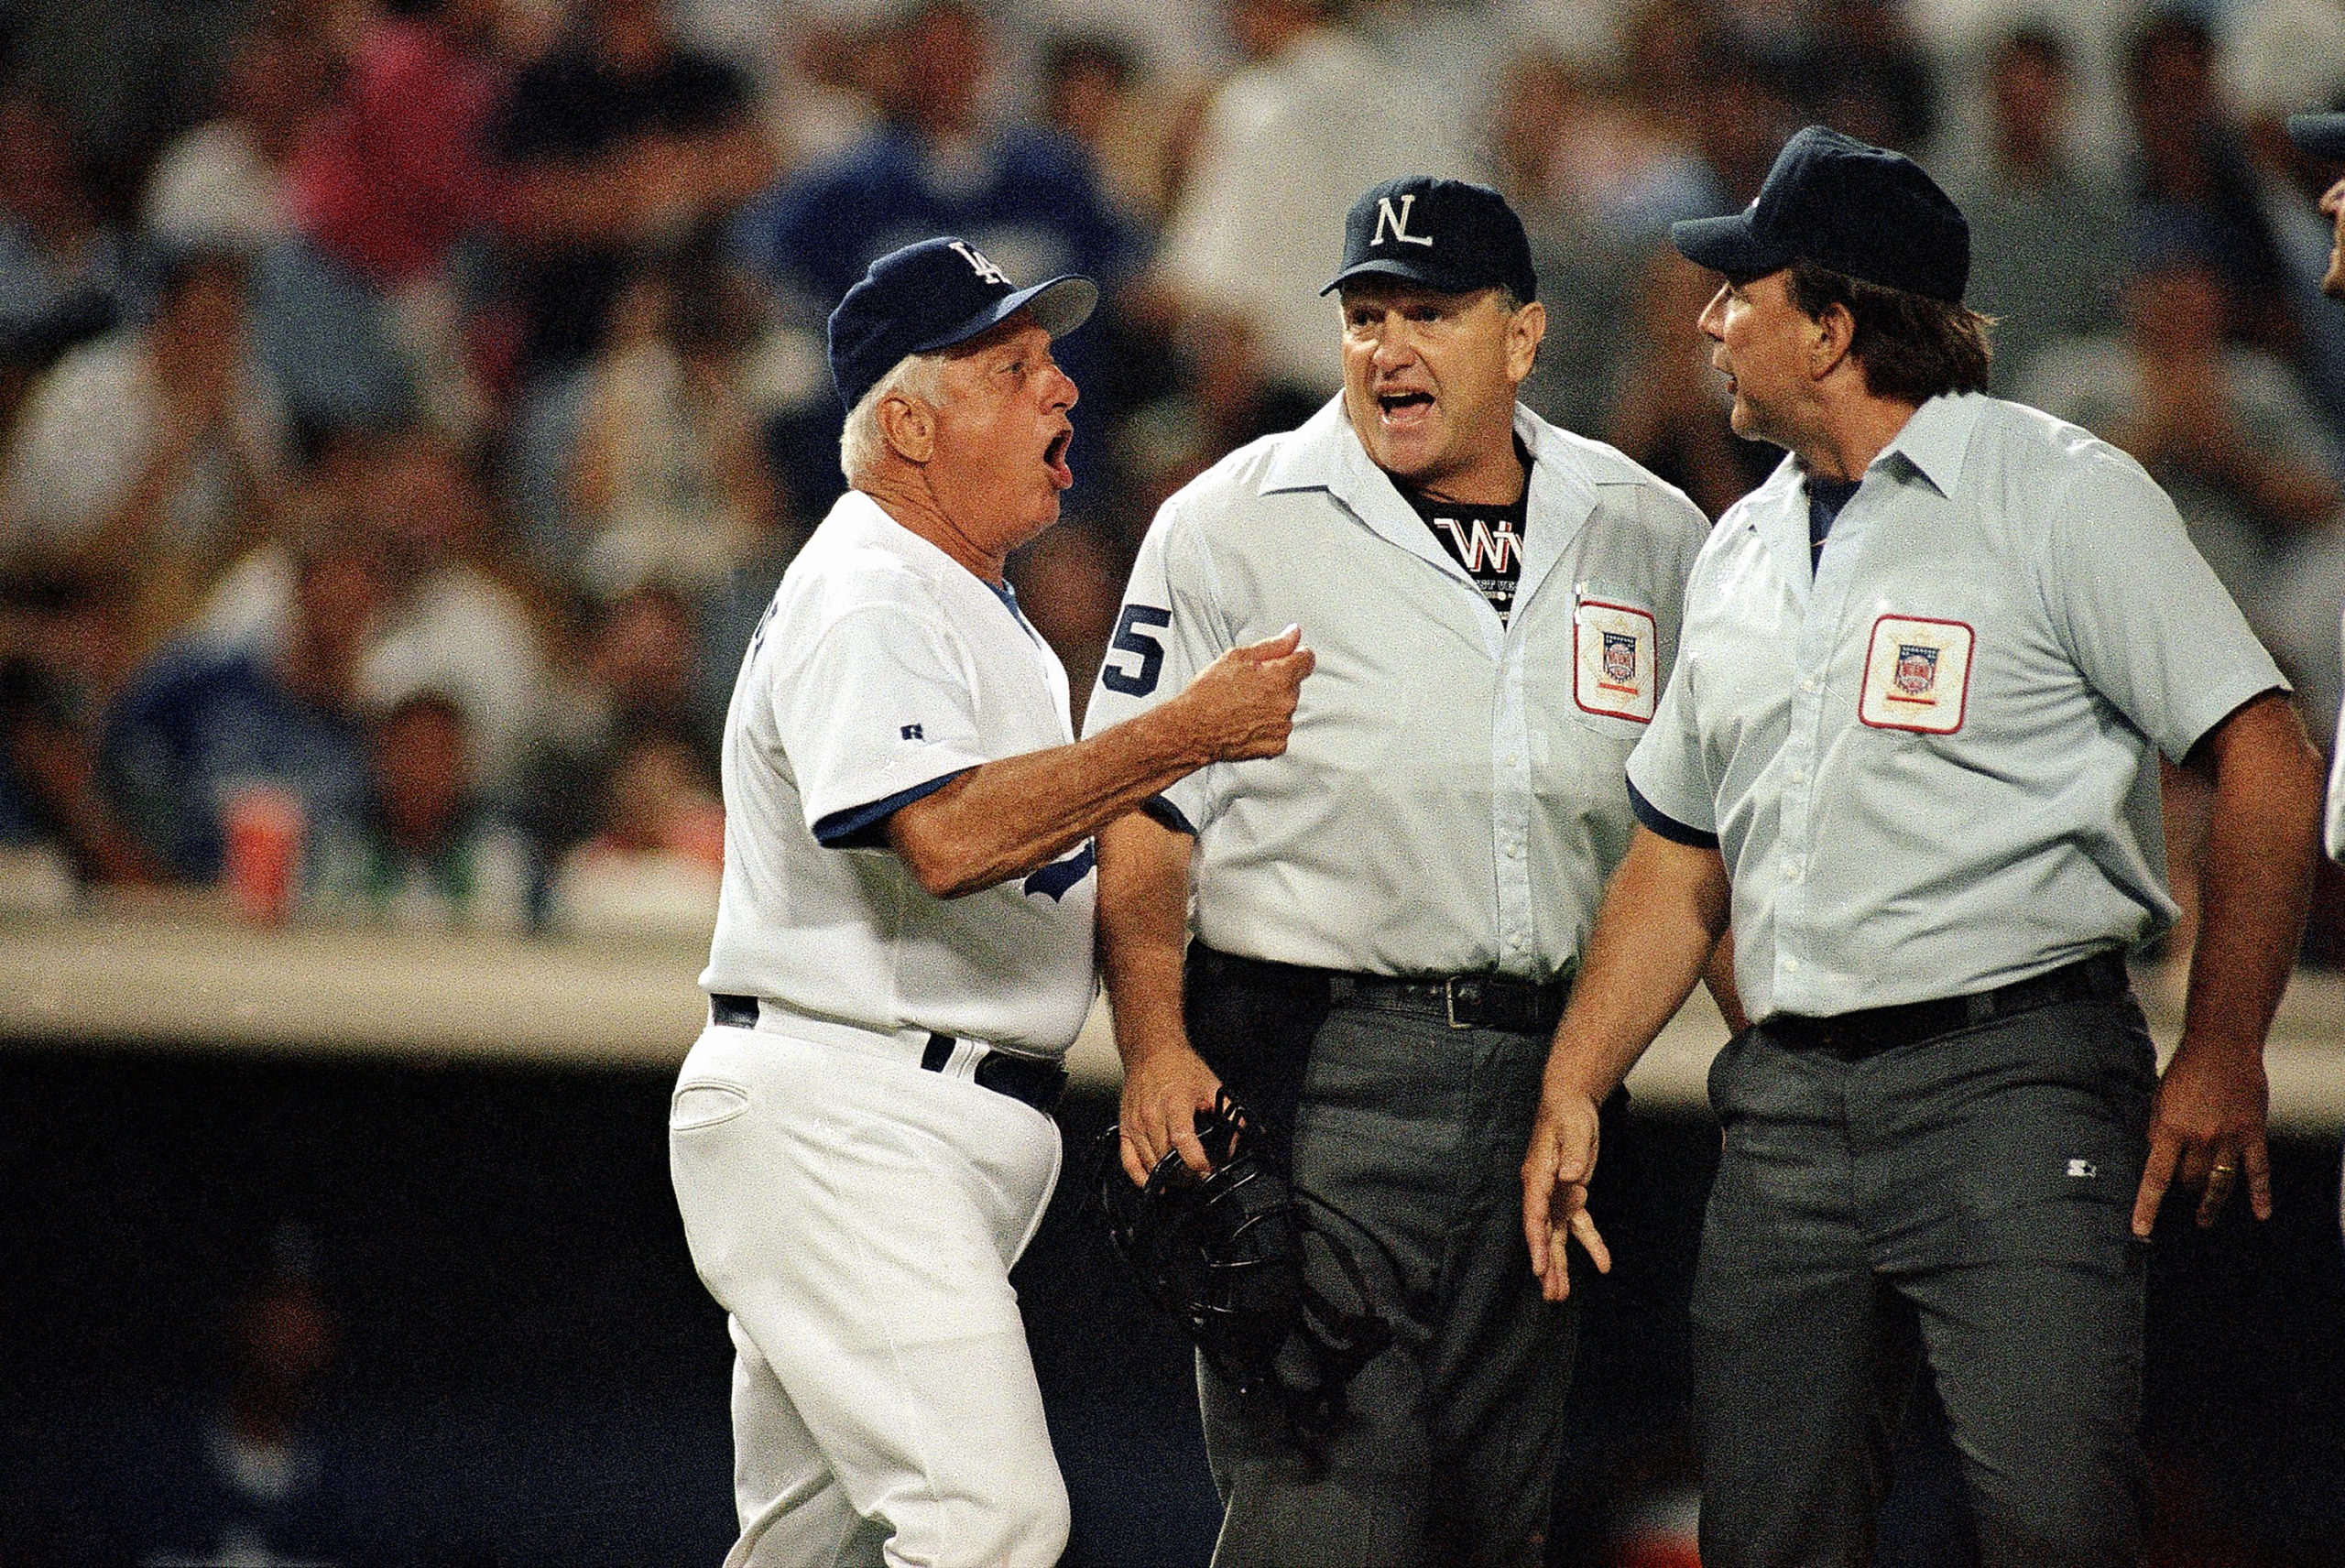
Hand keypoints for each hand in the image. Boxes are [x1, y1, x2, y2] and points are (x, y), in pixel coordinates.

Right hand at [1118, 1042, 1222, 1185]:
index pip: (1182, 1140)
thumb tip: (1238, 1135)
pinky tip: (1155, 1183)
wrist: (1150, 1051)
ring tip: (1185, 1177)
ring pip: (1150, 1162)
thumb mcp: (1211, 1085)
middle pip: (1167, 1157)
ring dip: (1169, 1176)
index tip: (1208, 1168)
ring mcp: (1136, 1123)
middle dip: (1187, 1173)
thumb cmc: (1178, 1066)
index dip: (1196, 1160)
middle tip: (1201, 1175)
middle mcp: (1151, 1115)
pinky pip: (1128, 1161)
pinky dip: (1140, 1177)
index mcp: (1174, 1103)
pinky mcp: (1125, 1128)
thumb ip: (1228, 1111)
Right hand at [1173, 625, 1313, 763]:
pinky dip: (1267, 728)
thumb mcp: (1238, 657)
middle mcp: (1287, 701)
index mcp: (1281, 676)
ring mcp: (1283, 725)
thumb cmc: (1209, 694)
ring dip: (1271, 706)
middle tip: (1248, 685)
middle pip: (1293, 685)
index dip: (1295, 655)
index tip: (1287, 658)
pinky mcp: (1276, 745)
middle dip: (1277, 682)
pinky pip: (1279, 731)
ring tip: (1242, 706)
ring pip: (1285, 709)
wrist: (1193, 729)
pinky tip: (1247, 723)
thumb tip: (1293, 634)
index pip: (1307, 659)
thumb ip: (1273, 645)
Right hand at [1520, 1081, 1613, 1301]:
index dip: (1536, 1243)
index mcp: (1537, 1176)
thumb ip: (1574, 1154)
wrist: (1571, 1103)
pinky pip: (1579, 1227)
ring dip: (1559, 1265)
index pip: (1534, 1214)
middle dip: (1546, 1265)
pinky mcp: (1570, 1196)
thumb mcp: (1575, 1130)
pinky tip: (1603, 1264)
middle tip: (1551, 1295)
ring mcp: (1555, 1196)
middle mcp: (1542, 1190)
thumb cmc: (1568, 1114)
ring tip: (1561, 1295)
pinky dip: (1591, 1245)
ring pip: (1556, 1237)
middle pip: (1542, 1233)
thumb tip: (1571, 1178)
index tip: (1539, 1268)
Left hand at [2130, 1035, 2271, 1235]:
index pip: (2155, 1177)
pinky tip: (2260, 1213)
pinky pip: (2258, 1171)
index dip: (2147, 1206)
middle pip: (2190, 1181)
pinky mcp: (2253, 1134)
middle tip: (2180, 1193)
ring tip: (2203, 1220)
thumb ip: (2156, 1128)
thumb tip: (2153, 1152)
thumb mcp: (2159, 1098)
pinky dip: (2260, 1194)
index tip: (2141, 1229)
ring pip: (2220, 1183)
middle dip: (2182, 1190)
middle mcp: (2200, 1138)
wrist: (2222, 1047)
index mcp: (2170, 1129)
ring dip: (2210, 1204)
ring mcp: (2229, 1138)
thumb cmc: (2186, 1069)